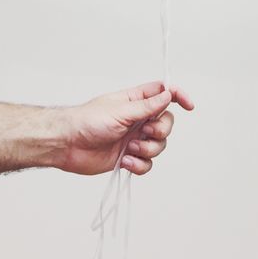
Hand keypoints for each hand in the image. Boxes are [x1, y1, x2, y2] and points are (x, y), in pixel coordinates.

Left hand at [51, 81, 194, 176]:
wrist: (68, 145)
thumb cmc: (88, 121)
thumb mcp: (120, 111)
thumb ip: (147, 106)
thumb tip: (168, 94)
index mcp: (135, 101)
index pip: (163, 93)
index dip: (178, 96)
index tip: (189, 106)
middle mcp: (137, 119)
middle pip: (166, 123)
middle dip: (160, 131)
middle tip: (145, 133)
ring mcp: (133, 139)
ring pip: (158, 146)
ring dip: (148, 149)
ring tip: (130, 149)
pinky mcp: (129, 158)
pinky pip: (147, 164)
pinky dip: (140, 164)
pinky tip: (126, 162)